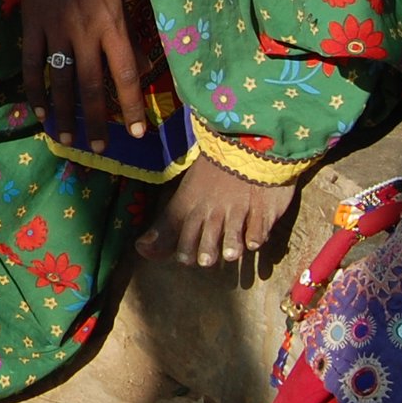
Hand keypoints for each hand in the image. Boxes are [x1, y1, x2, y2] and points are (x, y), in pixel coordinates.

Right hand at [17, 0, 144, 152]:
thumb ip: (120, 28)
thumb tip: (128, 62)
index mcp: (113, 23)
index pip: (126, 75)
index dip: (132, 107)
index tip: (137, 132)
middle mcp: (86, 32)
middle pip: (93, 87)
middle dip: (97, 121)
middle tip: (98, 148)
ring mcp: (56, 29)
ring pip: (61, 81)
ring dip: (65, 113)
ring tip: (68, 138)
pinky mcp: (32, 24)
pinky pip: (33, 64)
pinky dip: (35, 90)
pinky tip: (39, 109)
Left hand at [137, 156, 297, 266]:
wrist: (245, 141)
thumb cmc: (213, 167)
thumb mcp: (186, 191)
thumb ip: (167, 224)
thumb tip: (140, 248)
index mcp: (191, 203)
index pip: (181, 230)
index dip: (180, 247)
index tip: (183, 259)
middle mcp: (212, 209)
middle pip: (206, 236)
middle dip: (204, 251)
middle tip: (204, 261)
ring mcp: (238, 208)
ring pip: (232, 233)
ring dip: (230, 245)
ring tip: (230, 255)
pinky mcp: (261, 208)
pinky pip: (258, 226)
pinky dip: (255, 235)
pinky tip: (253, 243)